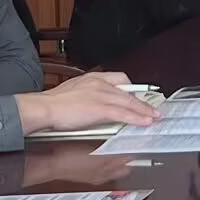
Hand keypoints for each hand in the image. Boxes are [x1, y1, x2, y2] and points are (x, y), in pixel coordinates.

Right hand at [23, 71, 161, 132]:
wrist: (45, 108)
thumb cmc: (53, 104)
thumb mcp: (72, 92)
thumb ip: (86, 95)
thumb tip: (92, 105)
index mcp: (92, 78)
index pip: (119, 78)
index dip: (131, 89)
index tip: (138, 96)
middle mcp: (100, 83)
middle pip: (128, 92)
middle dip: (142, 102)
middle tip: (153, 109)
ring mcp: (102, 95)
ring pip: (129, 102)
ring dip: (144, 111)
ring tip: (154, 117)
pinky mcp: (101, 108)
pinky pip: (124, 113)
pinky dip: (137, 118)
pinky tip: (144, 122)